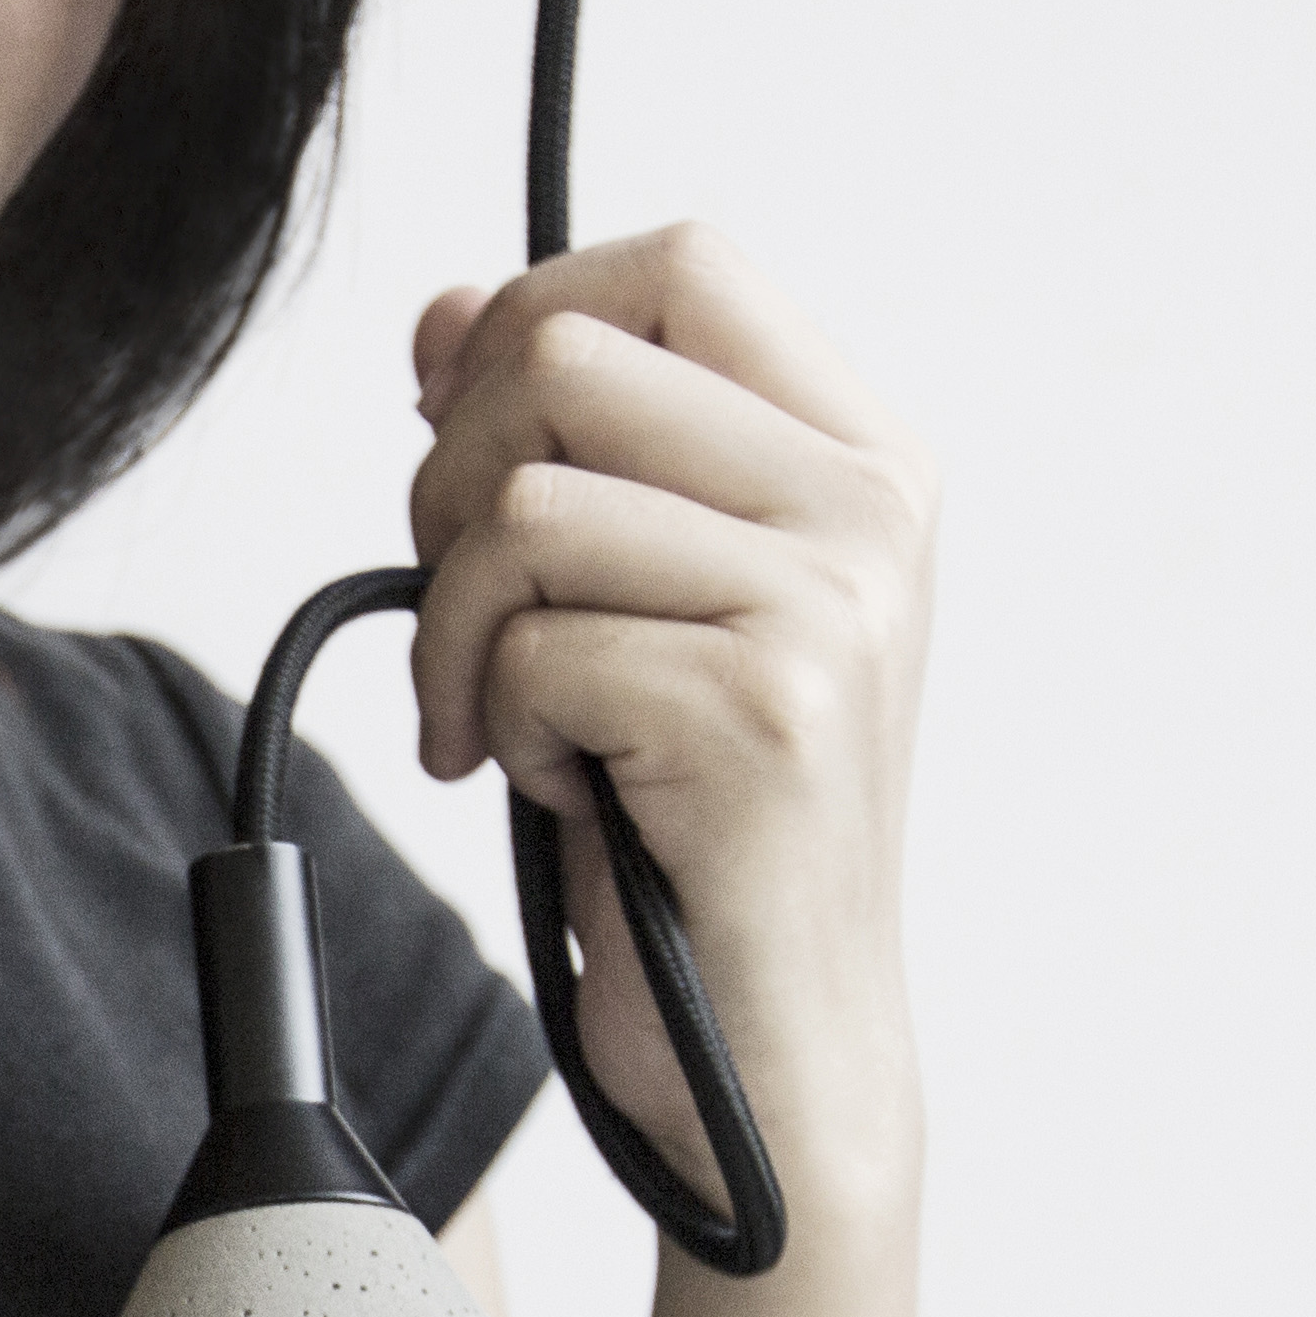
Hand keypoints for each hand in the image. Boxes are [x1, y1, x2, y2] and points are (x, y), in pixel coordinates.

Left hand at [405, 224, 941, 1228]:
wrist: (772, 1050)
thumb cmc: (694, 830)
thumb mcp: (637, 605)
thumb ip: (567, 450)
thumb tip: (448, 316)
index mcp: (862, 457)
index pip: (680, 266)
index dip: (528, 322)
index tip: (464, 439)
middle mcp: (867, 510)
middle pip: (568, 360)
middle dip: (454, 486)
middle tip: (468, 615)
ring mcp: (827, 608)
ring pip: (527, 509)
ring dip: (464, 634)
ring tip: (523, 728)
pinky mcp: (760, 712)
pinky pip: (534, 647)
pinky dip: (506, 729)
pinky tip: (568, 794)